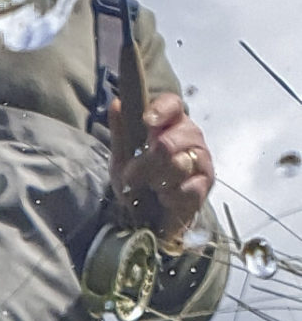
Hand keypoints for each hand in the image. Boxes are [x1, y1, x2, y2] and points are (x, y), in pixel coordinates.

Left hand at [110, 92, 213, 243]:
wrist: (147, 217)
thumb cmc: (138, 182)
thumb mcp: (122, 157)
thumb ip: (121, 132)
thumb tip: (117, 103)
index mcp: (170, 124)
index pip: (172, 105)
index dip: (161, 110)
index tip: (147, 121)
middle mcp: (190, 138)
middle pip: (176, 137)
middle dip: (150, 160)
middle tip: (133, 175)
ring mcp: (201, 161)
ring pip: (181, 163)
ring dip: (158, 180)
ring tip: (150, 188)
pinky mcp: (205, 186)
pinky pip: (189, 187)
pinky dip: (171, 196)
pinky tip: (163, 199)